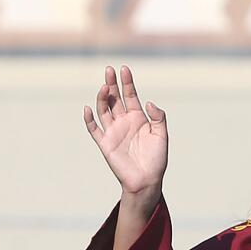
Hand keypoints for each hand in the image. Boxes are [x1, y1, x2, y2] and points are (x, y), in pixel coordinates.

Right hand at [84, 64, 167, 211]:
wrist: (147, 180)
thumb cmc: (157, 159)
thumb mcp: (162, 135)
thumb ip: (158, 117)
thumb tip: (149, 102)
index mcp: (138, 118)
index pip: (130, 95)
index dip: (127, 82)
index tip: (124, 69)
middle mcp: (124, 122)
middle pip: (115, 98)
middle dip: (112, 84)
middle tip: (109, 70)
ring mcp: (113, 131)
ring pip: (104, 109)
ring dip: (102, 97)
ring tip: (104, 86)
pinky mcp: (105, 143)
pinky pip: (94, 129)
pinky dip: (89, 119)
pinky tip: (88, 108)